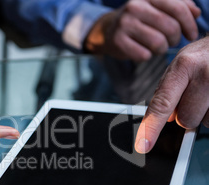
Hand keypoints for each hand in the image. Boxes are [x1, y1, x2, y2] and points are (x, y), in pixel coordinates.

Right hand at [85, 0, 200, 61]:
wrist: (108, 30)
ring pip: (158, 43)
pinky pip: (143, 55)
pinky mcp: (117, 41)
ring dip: (162, 49)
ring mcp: (124, 24)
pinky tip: (143, 52)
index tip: (192, 35)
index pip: (178, 9)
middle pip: (170, 27)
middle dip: (175, 39)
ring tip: (157, 47)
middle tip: (171, 42)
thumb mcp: (157, 8)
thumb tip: (196, 13)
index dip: (189, 24)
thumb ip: (179, 7)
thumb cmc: (139, 20)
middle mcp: (135, 7)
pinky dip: (147, 56)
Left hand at [135, 36, 208, 153]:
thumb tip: (166, 119)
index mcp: (184, 66)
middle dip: (187, 113)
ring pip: (205, 123)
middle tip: (195, 95)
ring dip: (205, 113)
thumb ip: (167, 91)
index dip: (150, 128)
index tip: (142, 146)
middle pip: (185, 120)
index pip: (162, 104)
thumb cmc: (204, 56)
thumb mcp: (181, 65)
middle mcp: (205, 75)